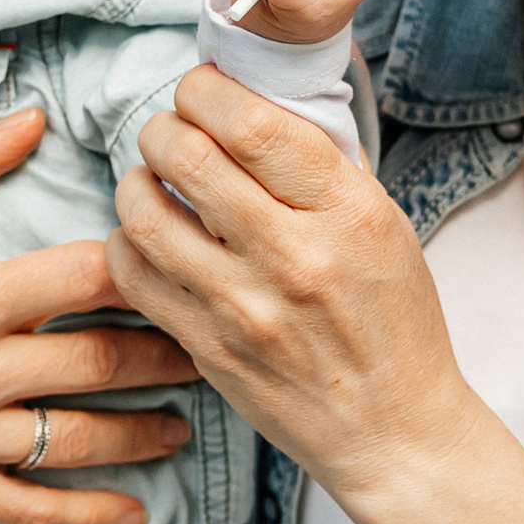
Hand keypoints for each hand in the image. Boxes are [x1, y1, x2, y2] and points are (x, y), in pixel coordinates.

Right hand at [0, 104, 198, 523]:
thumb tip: (37, 116)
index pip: (80, 279)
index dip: (145, 264)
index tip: (188, 253)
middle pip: (98, 362)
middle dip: (169, 350)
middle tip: (218, 333)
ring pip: (79, 438)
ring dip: (147, 429)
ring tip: (194, 413)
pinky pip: (31, 509)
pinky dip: (87, 513)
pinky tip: (136, 507)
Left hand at [107, 67, 523, 523]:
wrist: (396, 432)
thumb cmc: (394, 325)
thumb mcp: (385, 228)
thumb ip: (324, 167)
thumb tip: (259, 100)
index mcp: (349, 212)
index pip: (255, 124)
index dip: (207, 91)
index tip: (201, 91)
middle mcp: (296, 256)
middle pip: (190, 156)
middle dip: (164, 127)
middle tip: (168, 130)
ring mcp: (246, 307)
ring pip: (148, 214)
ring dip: (135, 181)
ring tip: (148, 179)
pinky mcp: (210, 349)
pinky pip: (136, 276)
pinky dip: (127, 242)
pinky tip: (144, 238)